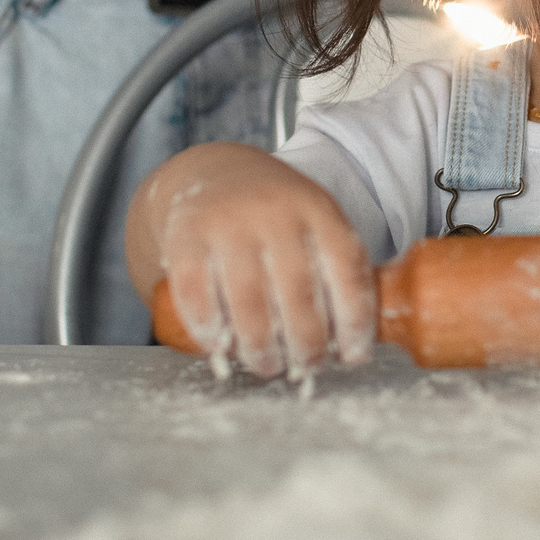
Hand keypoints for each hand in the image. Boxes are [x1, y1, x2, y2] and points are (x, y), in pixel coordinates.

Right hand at [124, 143, 376, 377]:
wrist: (212, 172)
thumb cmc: (273, 216)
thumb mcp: (314, 223)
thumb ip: (335, 272)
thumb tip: (349, 348)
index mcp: (317, 209)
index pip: (346, 270)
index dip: (353, 322)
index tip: (353, 358)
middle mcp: (274, 212)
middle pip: (298, 293)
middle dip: (307, 344)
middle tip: (308, 366)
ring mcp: (227, 224)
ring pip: (249, 302)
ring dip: (261, 348)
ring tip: (268, 366)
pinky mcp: (185, 239)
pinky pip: (198, 297)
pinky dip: (210, 331)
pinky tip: (221, 347)